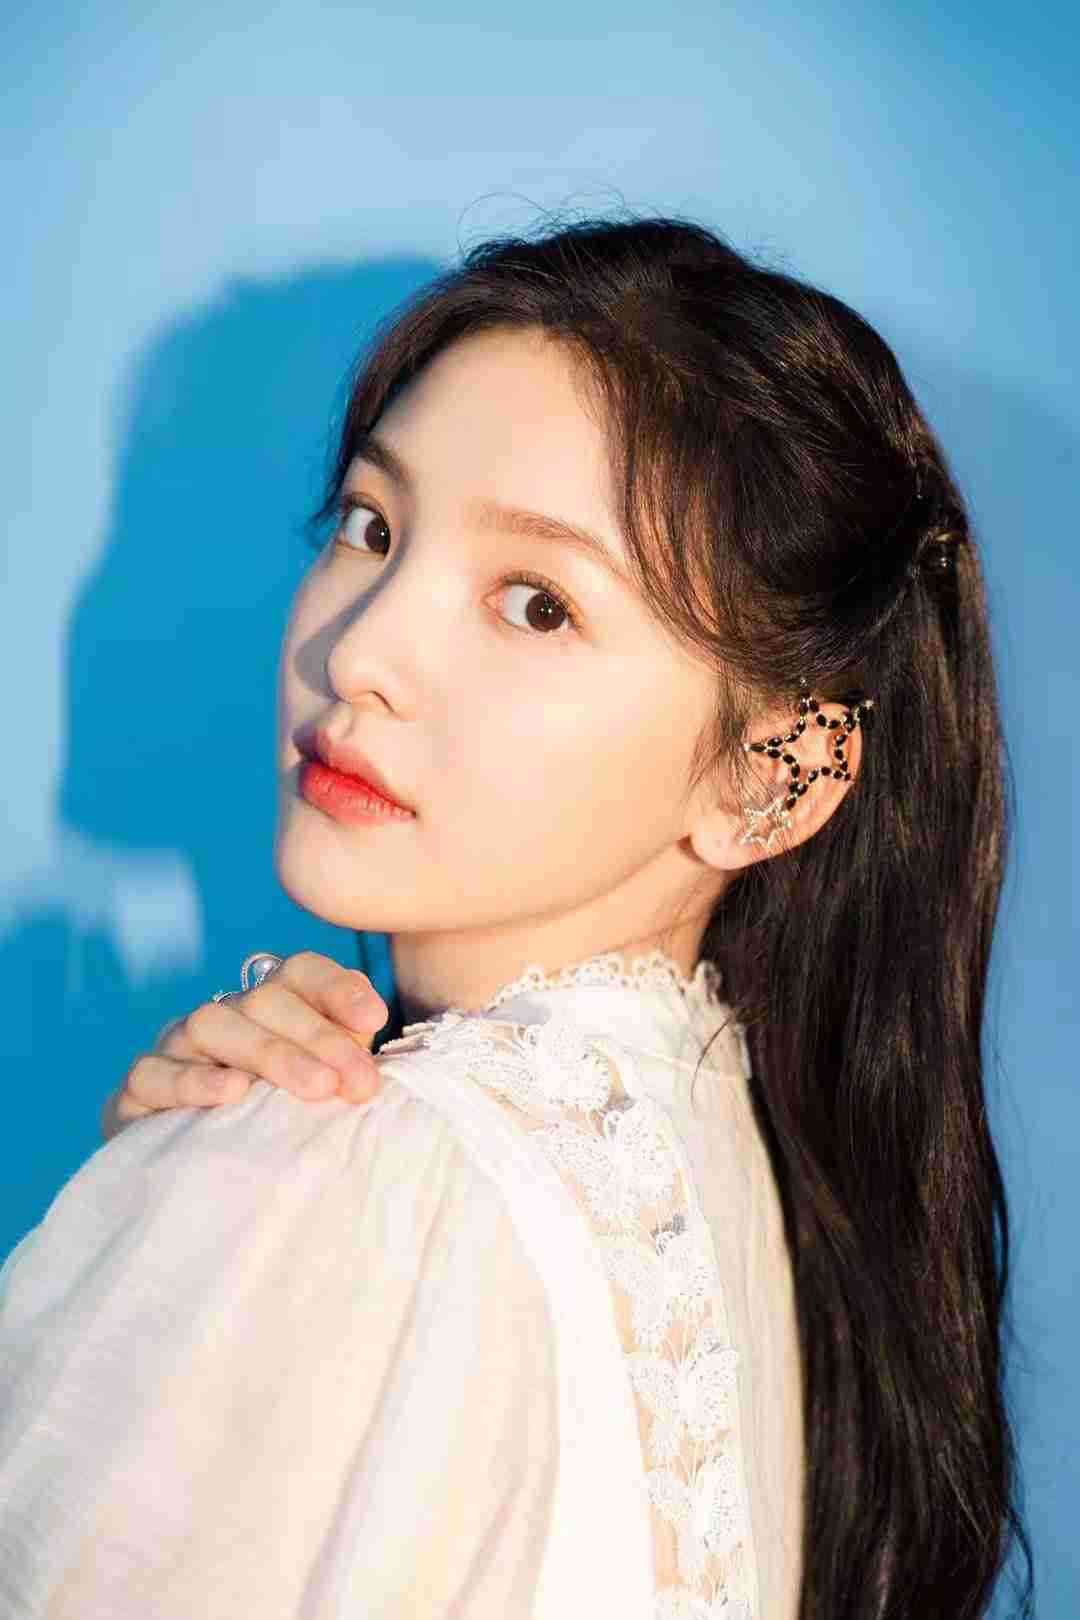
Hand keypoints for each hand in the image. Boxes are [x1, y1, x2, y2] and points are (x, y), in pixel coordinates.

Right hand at [102, 952, 389, 1139]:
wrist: (202, 1181)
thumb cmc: (278, 1126)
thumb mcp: (321, 1089)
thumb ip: (347, 1060)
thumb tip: (373, 1039)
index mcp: (270, 1007)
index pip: (301, 973)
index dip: (337, 989)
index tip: (376, 1020)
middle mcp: (224, 1017)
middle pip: (265, 1001)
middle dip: (319, 1038)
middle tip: (358, 1083)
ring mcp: (176, 1048)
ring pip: (211, 1024)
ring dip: (270, 1053)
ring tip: (314, 1087)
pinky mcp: (138, 1090)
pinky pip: (154, 1073)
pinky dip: (193, 1080)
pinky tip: (232, 1094)